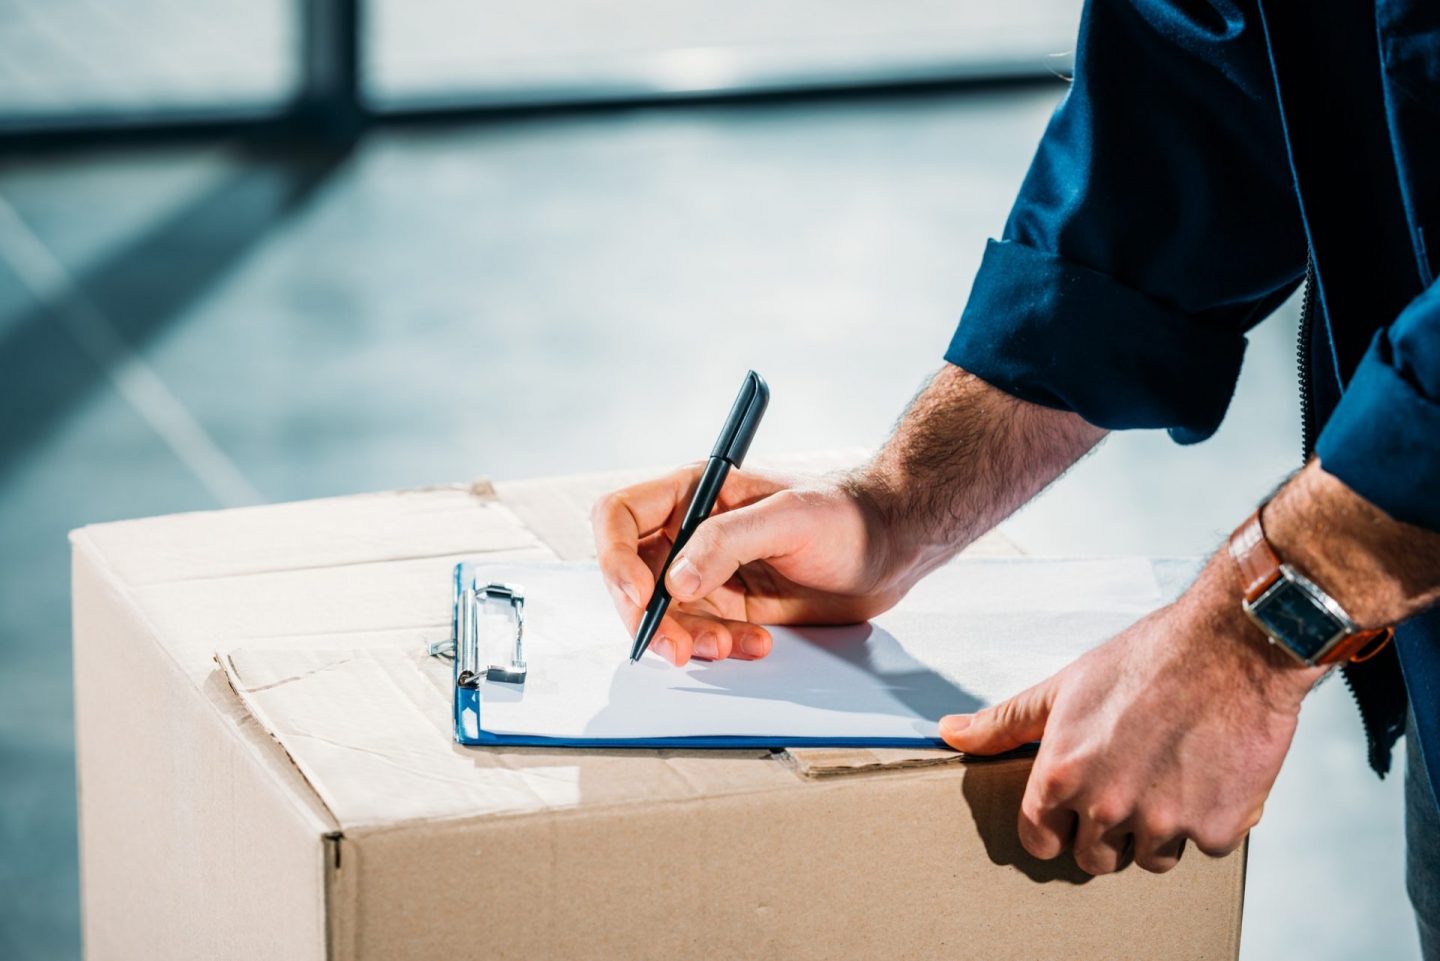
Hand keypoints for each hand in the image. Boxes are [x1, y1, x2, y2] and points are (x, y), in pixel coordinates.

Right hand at [591, 466, 905, 665]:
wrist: (893, 545)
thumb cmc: (848, 513)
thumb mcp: (788, 517)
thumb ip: (726, 542)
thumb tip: (673, 582)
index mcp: (694, 494)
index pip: (619, 518)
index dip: (614, 559)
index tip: (642, 596)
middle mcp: (691, 532)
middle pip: (632, 578)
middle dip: (649, 618)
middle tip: (677, 648)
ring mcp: (708, 572)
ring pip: (666, 616)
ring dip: (688, 639)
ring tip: (732, 645)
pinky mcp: (730, 605)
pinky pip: (702, 634)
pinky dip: (720, 647)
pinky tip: (758, 642)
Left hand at [938, 554, 1324, 874]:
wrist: (1230, 646)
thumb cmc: (1145, 660)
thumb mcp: (1064, 688)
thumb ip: (1006, 722)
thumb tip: (951, 734)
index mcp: (1061, 776)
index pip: (1038, 840)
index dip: (1054, 827)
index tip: (1070, 812)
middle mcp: (1106, 807)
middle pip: (1094, 860)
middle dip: (1105, 833)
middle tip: (1126, 788)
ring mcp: (1162, 822)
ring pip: (1152, 858)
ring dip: (1159, 828)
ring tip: (1170, 773)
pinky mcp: (1215, 828)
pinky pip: (1204, 845)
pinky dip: (1210, 817)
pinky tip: (1209, 772)